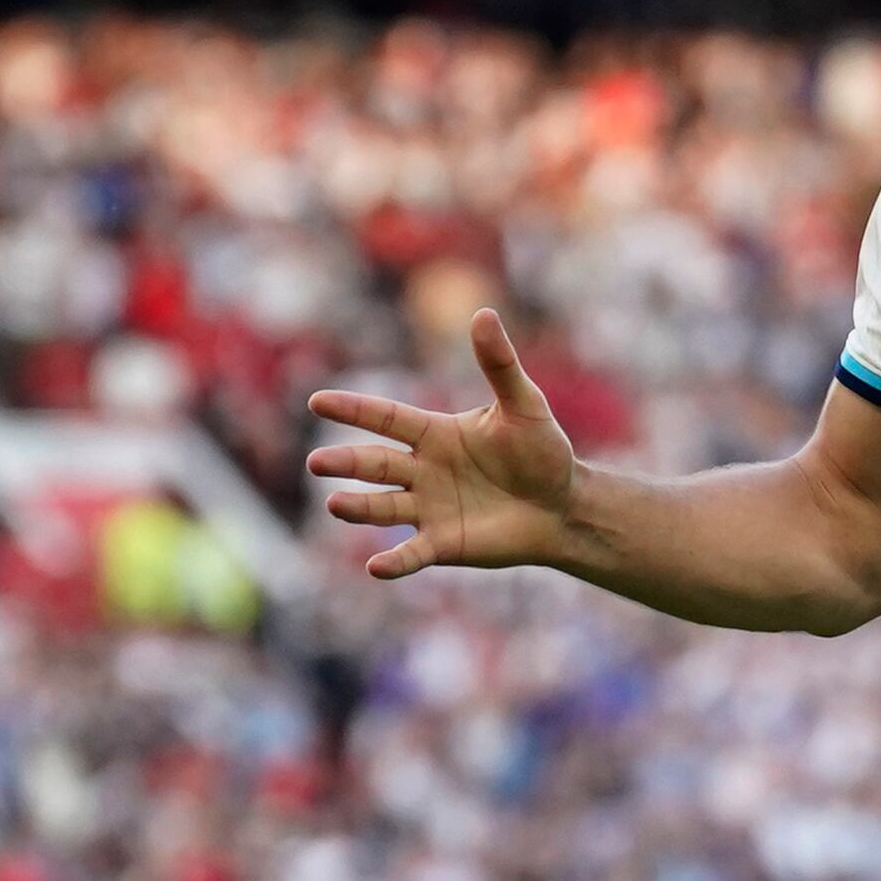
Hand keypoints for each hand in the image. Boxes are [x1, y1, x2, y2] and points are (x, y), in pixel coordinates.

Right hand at [306, 309, 579, 578]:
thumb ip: (500, 364)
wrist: (563, 505)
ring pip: (383, 507)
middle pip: (374, 464)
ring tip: (335, 503)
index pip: (385, 418)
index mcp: (435, 433)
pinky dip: (395, 561)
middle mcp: (422, 470)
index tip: (317, 400)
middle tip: (317, 462)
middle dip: (345, 463)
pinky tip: (375, 567)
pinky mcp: (444, 543)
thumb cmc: (543, 451)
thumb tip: (484, 312)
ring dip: (359, 507)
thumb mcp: (524, 405)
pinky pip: (412, 553)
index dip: (353, 409)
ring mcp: (429, 508)